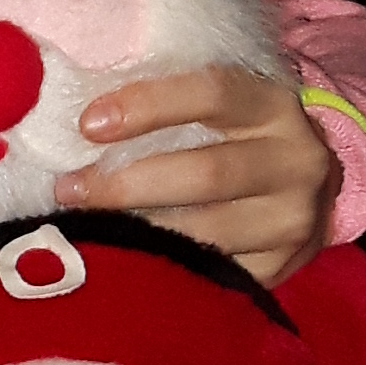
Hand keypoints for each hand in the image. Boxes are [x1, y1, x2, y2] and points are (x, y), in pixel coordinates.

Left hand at [55, 67, 334, 285]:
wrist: (297, 193)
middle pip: (206, 173)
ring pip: (205, 232)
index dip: (148, 106)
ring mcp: (293, 220)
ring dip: (134, 231)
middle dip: (126, 184)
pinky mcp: (280, 268)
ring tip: (83, 226)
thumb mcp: (216, 110)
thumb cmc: (232, 139)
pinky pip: (208, 271)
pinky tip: (122, 257)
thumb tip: (82, 122)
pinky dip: (158, 265)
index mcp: (274, 105)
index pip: (213, 94)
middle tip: (68, 189)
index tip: (88, 125)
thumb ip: (166, 107)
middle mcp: (297, 161)